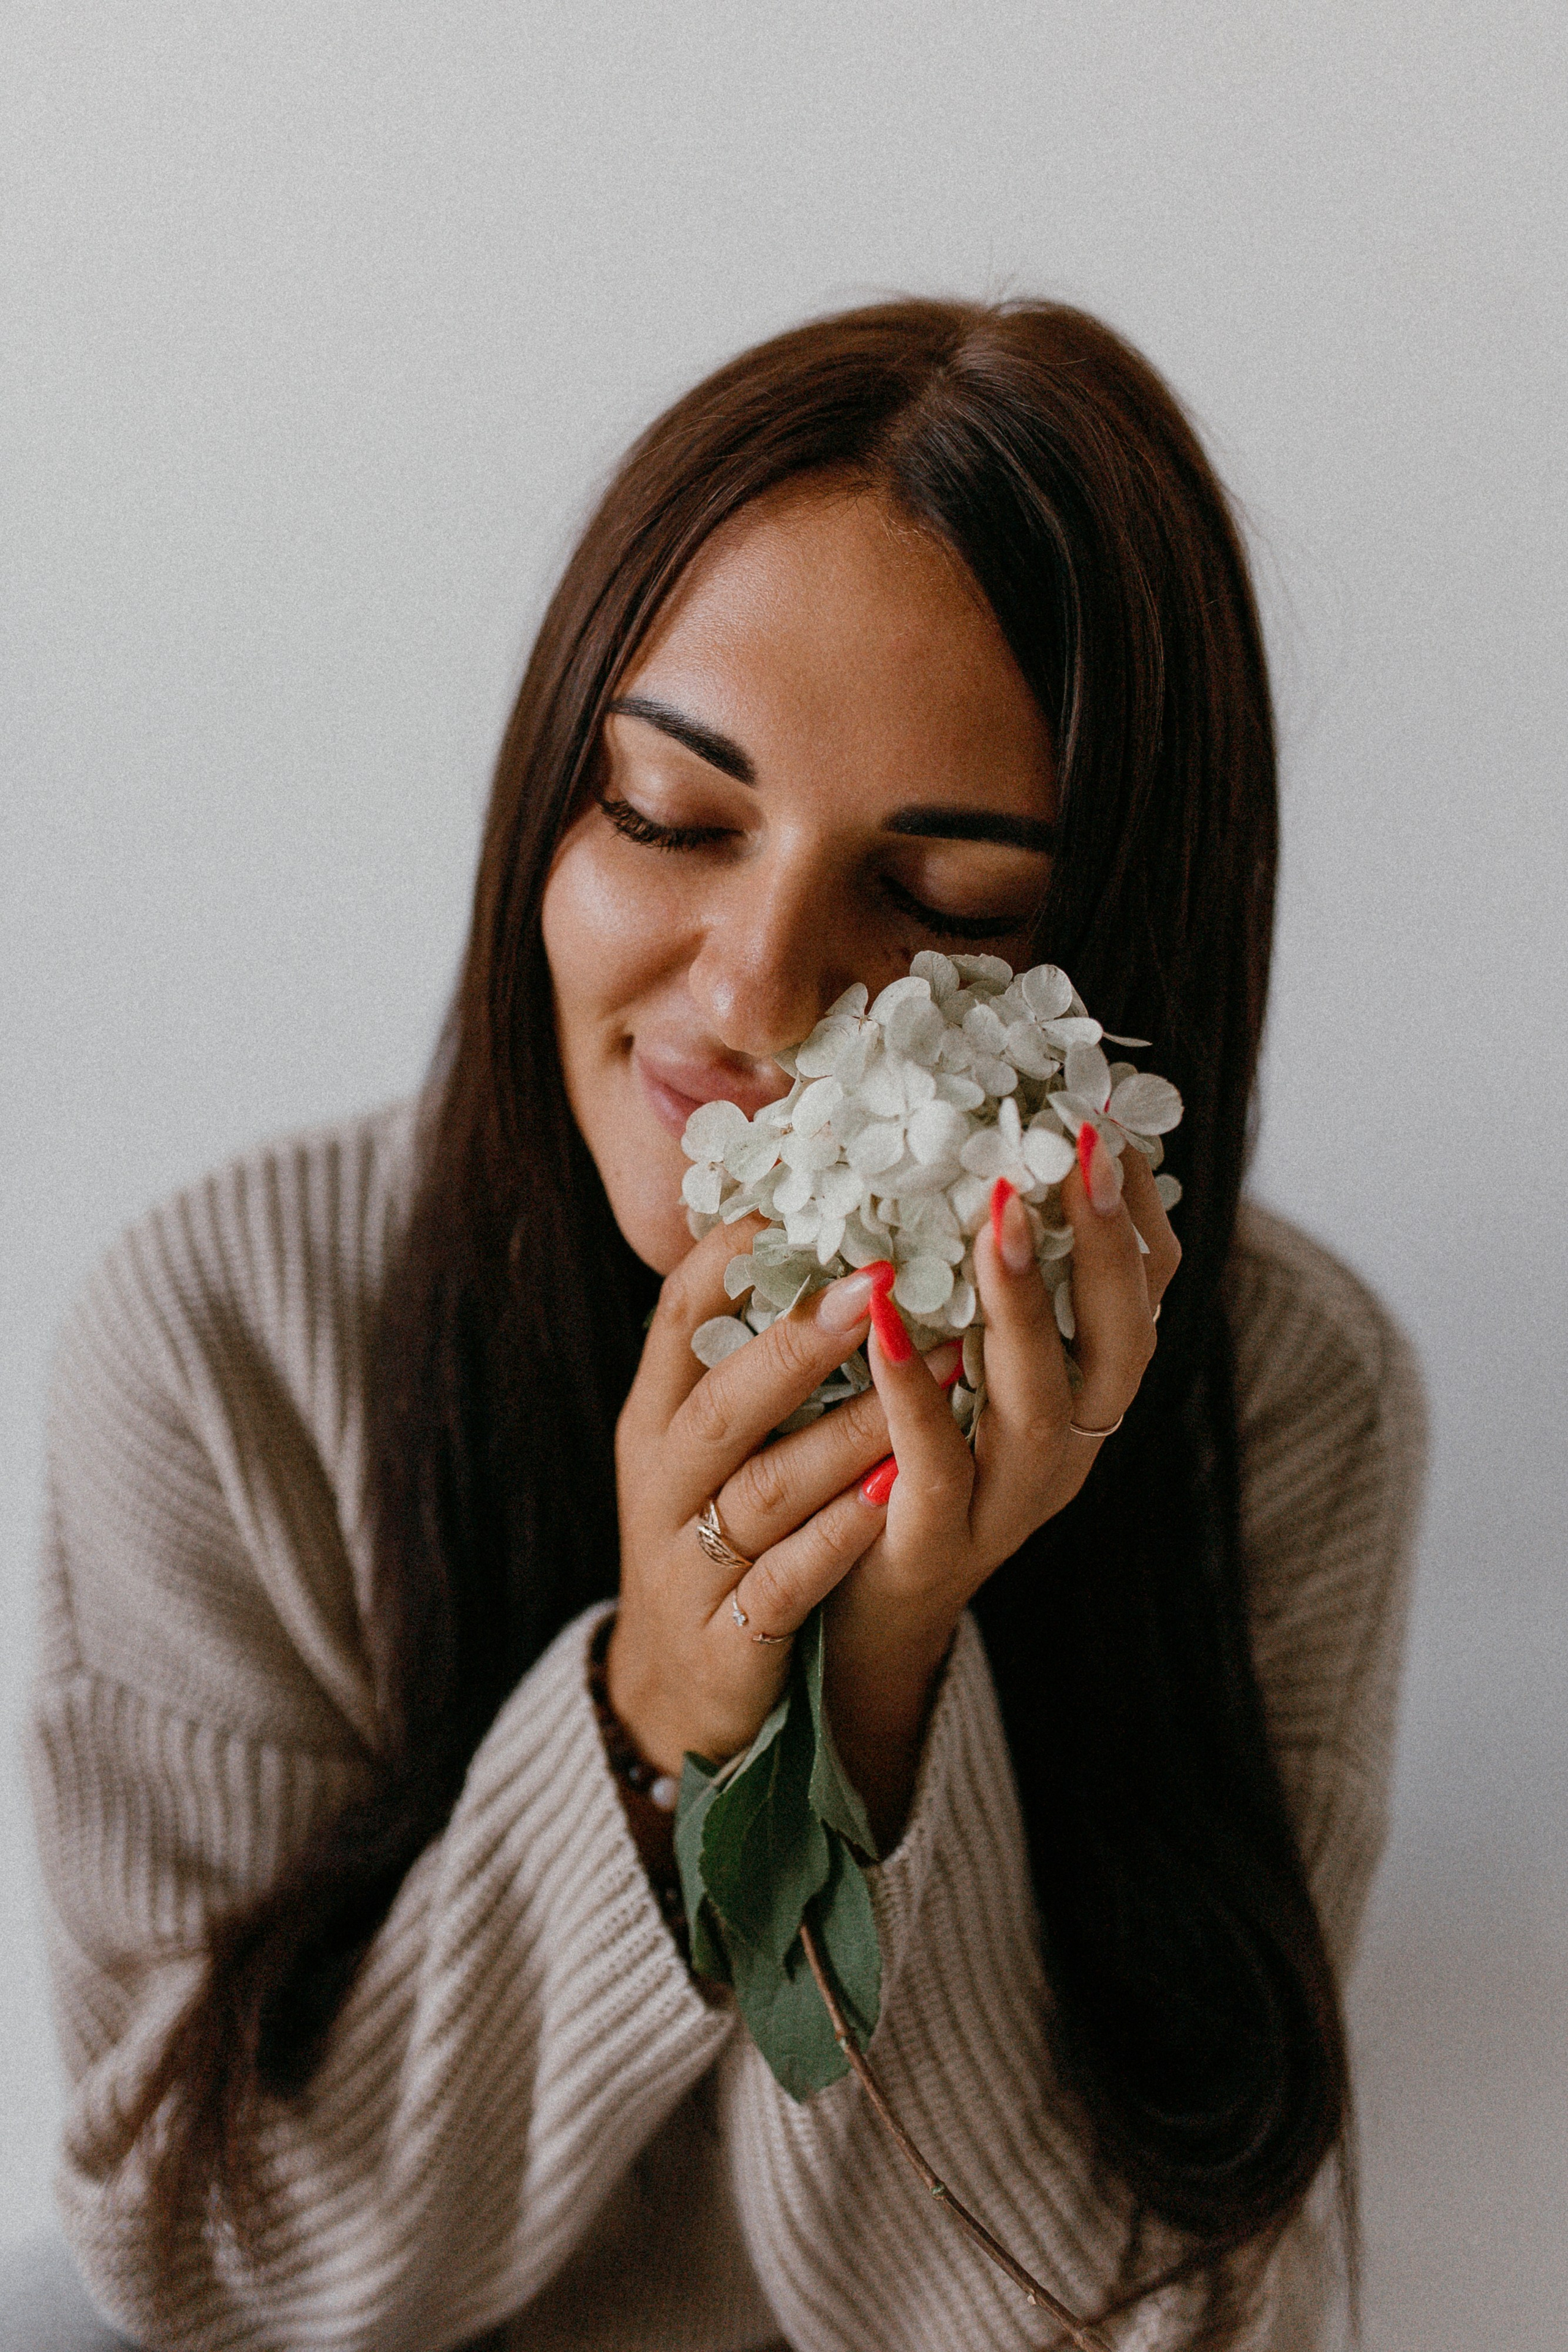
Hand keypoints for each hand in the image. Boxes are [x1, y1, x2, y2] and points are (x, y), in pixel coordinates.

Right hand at [607, 1217, 958, 1774]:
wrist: (677, 1693)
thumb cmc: (715, 1534)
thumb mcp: (710, 1441)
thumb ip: (756, 1353)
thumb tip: (837, 1235)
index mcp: (655, 1417)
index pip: (677, 1317)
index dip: (733, 1259)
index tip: (804, 1202)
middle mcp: (662, 1483)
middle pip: (723, 1403)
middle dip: (799, 1341)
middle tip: (880, 1279)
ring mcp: (688, 1565)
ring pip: (765, 1490)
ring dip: (848, 1434)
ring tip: (932, 1379)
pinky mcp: (727, 1640)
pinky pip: (785, 1583)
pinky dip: (837, 1540)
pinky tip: (895, 1498)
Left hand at [823, 1133, 1180, 1844]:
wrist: (848, 1614)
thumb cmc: (894, 1454)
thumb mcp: (955, 1357)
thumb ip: (970, 1274)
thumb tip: (961, 1140)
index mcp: (1085, 1396)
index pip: (1147, 1294)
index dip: (1136, 1210)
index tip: (1106, 1120)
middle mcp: (1071, 1450)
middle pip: (1122, 1342)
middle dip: (1107, 1240)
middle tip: (1081, 1145)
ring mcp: (1010, 1506)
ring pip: (1042, 1406)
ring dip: (1027, 1307)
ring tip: (1000, 1218)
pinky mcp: (937, 1546)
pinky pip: (938, 1467)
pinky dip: (914, 1392)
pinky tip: (882, 1319)